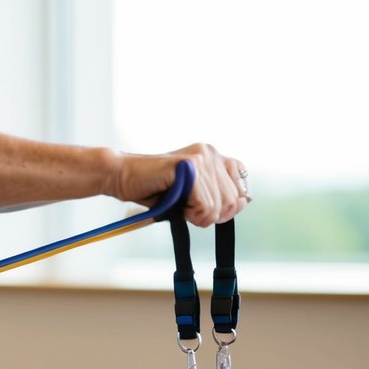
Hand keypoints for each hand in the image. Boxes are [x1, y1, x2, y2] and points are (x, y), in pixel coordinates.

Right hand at [114, 144, 249, 227]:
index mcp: (214, 156)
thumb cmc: (156, 190)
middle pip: (233, 202)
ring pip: (219, 206)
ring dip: (198, 216)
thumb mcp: (194, 195)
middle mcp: (210, 152)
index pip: (243, 191)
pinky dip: (191, 214)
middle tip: (187, 208)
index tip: (203, 208)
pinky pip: (205, 205)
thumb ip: (219, 196)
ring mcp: (201, 157)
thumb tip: (245, 202)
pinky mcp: (189, 166)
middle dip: (211, 215)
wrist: (123, 177)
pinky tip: (176, 203)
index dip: (226, 208)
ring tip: (179, 204)